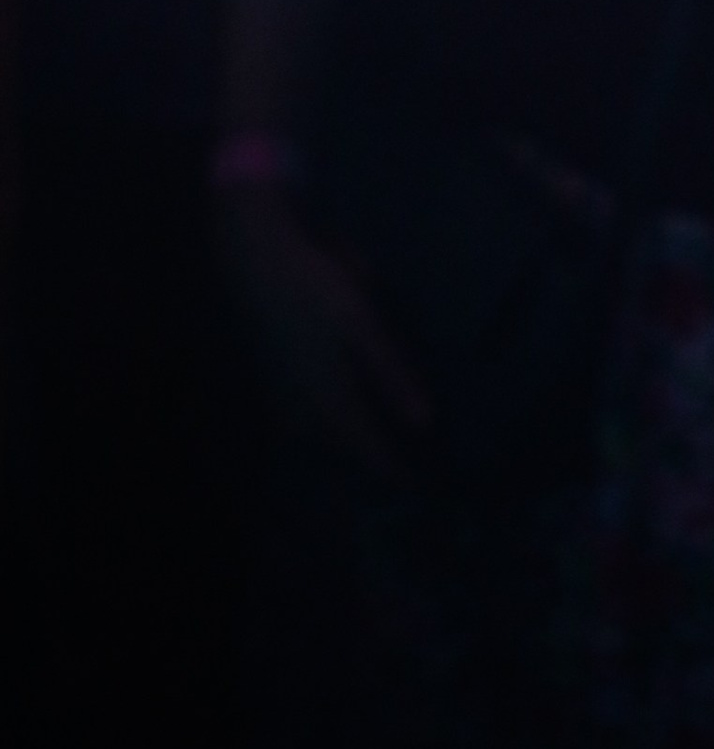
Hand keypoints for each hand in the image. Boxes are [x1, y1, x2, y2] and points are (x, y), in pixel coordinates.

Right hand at [216, 181, 429, 469]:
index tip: (410, 489)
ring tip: (351, 454)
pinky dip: (307, 427)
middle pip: (334, 445)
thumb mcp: (362, 326)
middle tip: (386, 476)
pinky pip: (288, 414)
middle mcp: (300, 400)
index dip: (388, 467)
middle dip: (359, 462)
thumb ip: (391, 374)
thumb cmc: (316, 287)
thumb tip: (423, 423)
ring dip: (332, 447)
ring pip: (308, 432)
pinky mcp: (266, 368)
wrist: (255, 259)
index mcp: (328, 393)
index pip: (364, 443)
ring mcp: (278, 385)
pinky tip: (310, 419)